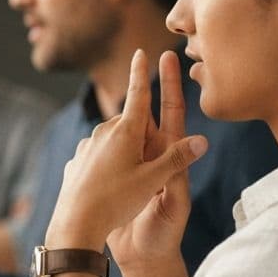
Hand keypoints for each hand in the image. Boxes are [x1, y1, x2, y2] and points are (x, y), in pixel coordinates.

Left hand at [47, 50, 207, 251]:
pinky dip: (109, 166)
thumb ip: (177, 158)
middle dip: (142, 134)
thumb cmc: (116, 201)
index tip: (141, 52)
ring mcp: (87, 146)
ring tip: (130, 183)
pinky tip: (111, 188)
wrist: (75, 224)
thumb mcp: (153, 181)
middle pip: (130, 123)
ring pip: (114, 141)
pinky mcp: (77, 161)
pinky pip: (99, 157)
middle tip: (149, 165)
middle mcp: (103, 132)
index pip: (138, 94)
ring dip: (126, 152)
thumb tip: (202, 140)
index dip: (141, 73)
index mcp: (125, 131)